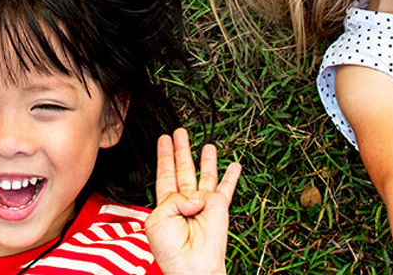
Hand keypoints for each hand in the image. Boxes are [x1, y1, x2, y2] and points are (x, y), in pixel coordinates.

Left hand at [145, 128, 239, 274]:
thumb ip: (172, 198)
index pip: (165, 174)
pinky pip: (226, 188)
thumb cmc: (171, 251)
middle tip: (180, 131)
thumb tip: (196, 196)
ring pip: (205, 174)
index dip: (164, 156)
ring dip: (207, 159)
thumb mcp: (157, 219)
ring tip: (208, 144)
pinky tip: (235, 165)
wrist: (192, 268)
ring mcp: (203, 203)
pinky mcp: (219, 207)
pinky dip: (232, 176)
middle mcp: (186, 201)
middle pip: (183, 168)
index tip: (164, 139)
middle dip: (182, 149)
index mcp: (167, 205)